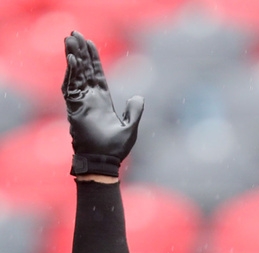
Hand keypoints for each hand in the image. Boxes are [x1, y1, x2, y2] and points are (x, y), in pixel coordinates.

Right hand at [62, 30, 143, 177]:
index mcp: (102, 102)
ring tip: (69, 40)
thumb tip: (138, 97)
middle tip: (74, 33)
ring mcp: (81, 104)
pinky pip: (72, 89)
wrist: (105, 163)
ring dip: (73, 58)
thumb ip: (135, 111)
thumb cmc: (116, 149)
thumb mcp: (131, 127)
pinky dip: (71, 75)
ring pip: (75, 76)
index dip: (92, 59)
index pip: (96, 75)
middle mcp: (90, 100)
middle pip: (84, 71)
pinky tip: (72, 61)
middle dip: (80, 52)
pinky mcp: (76, 110)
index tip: (89, 43)